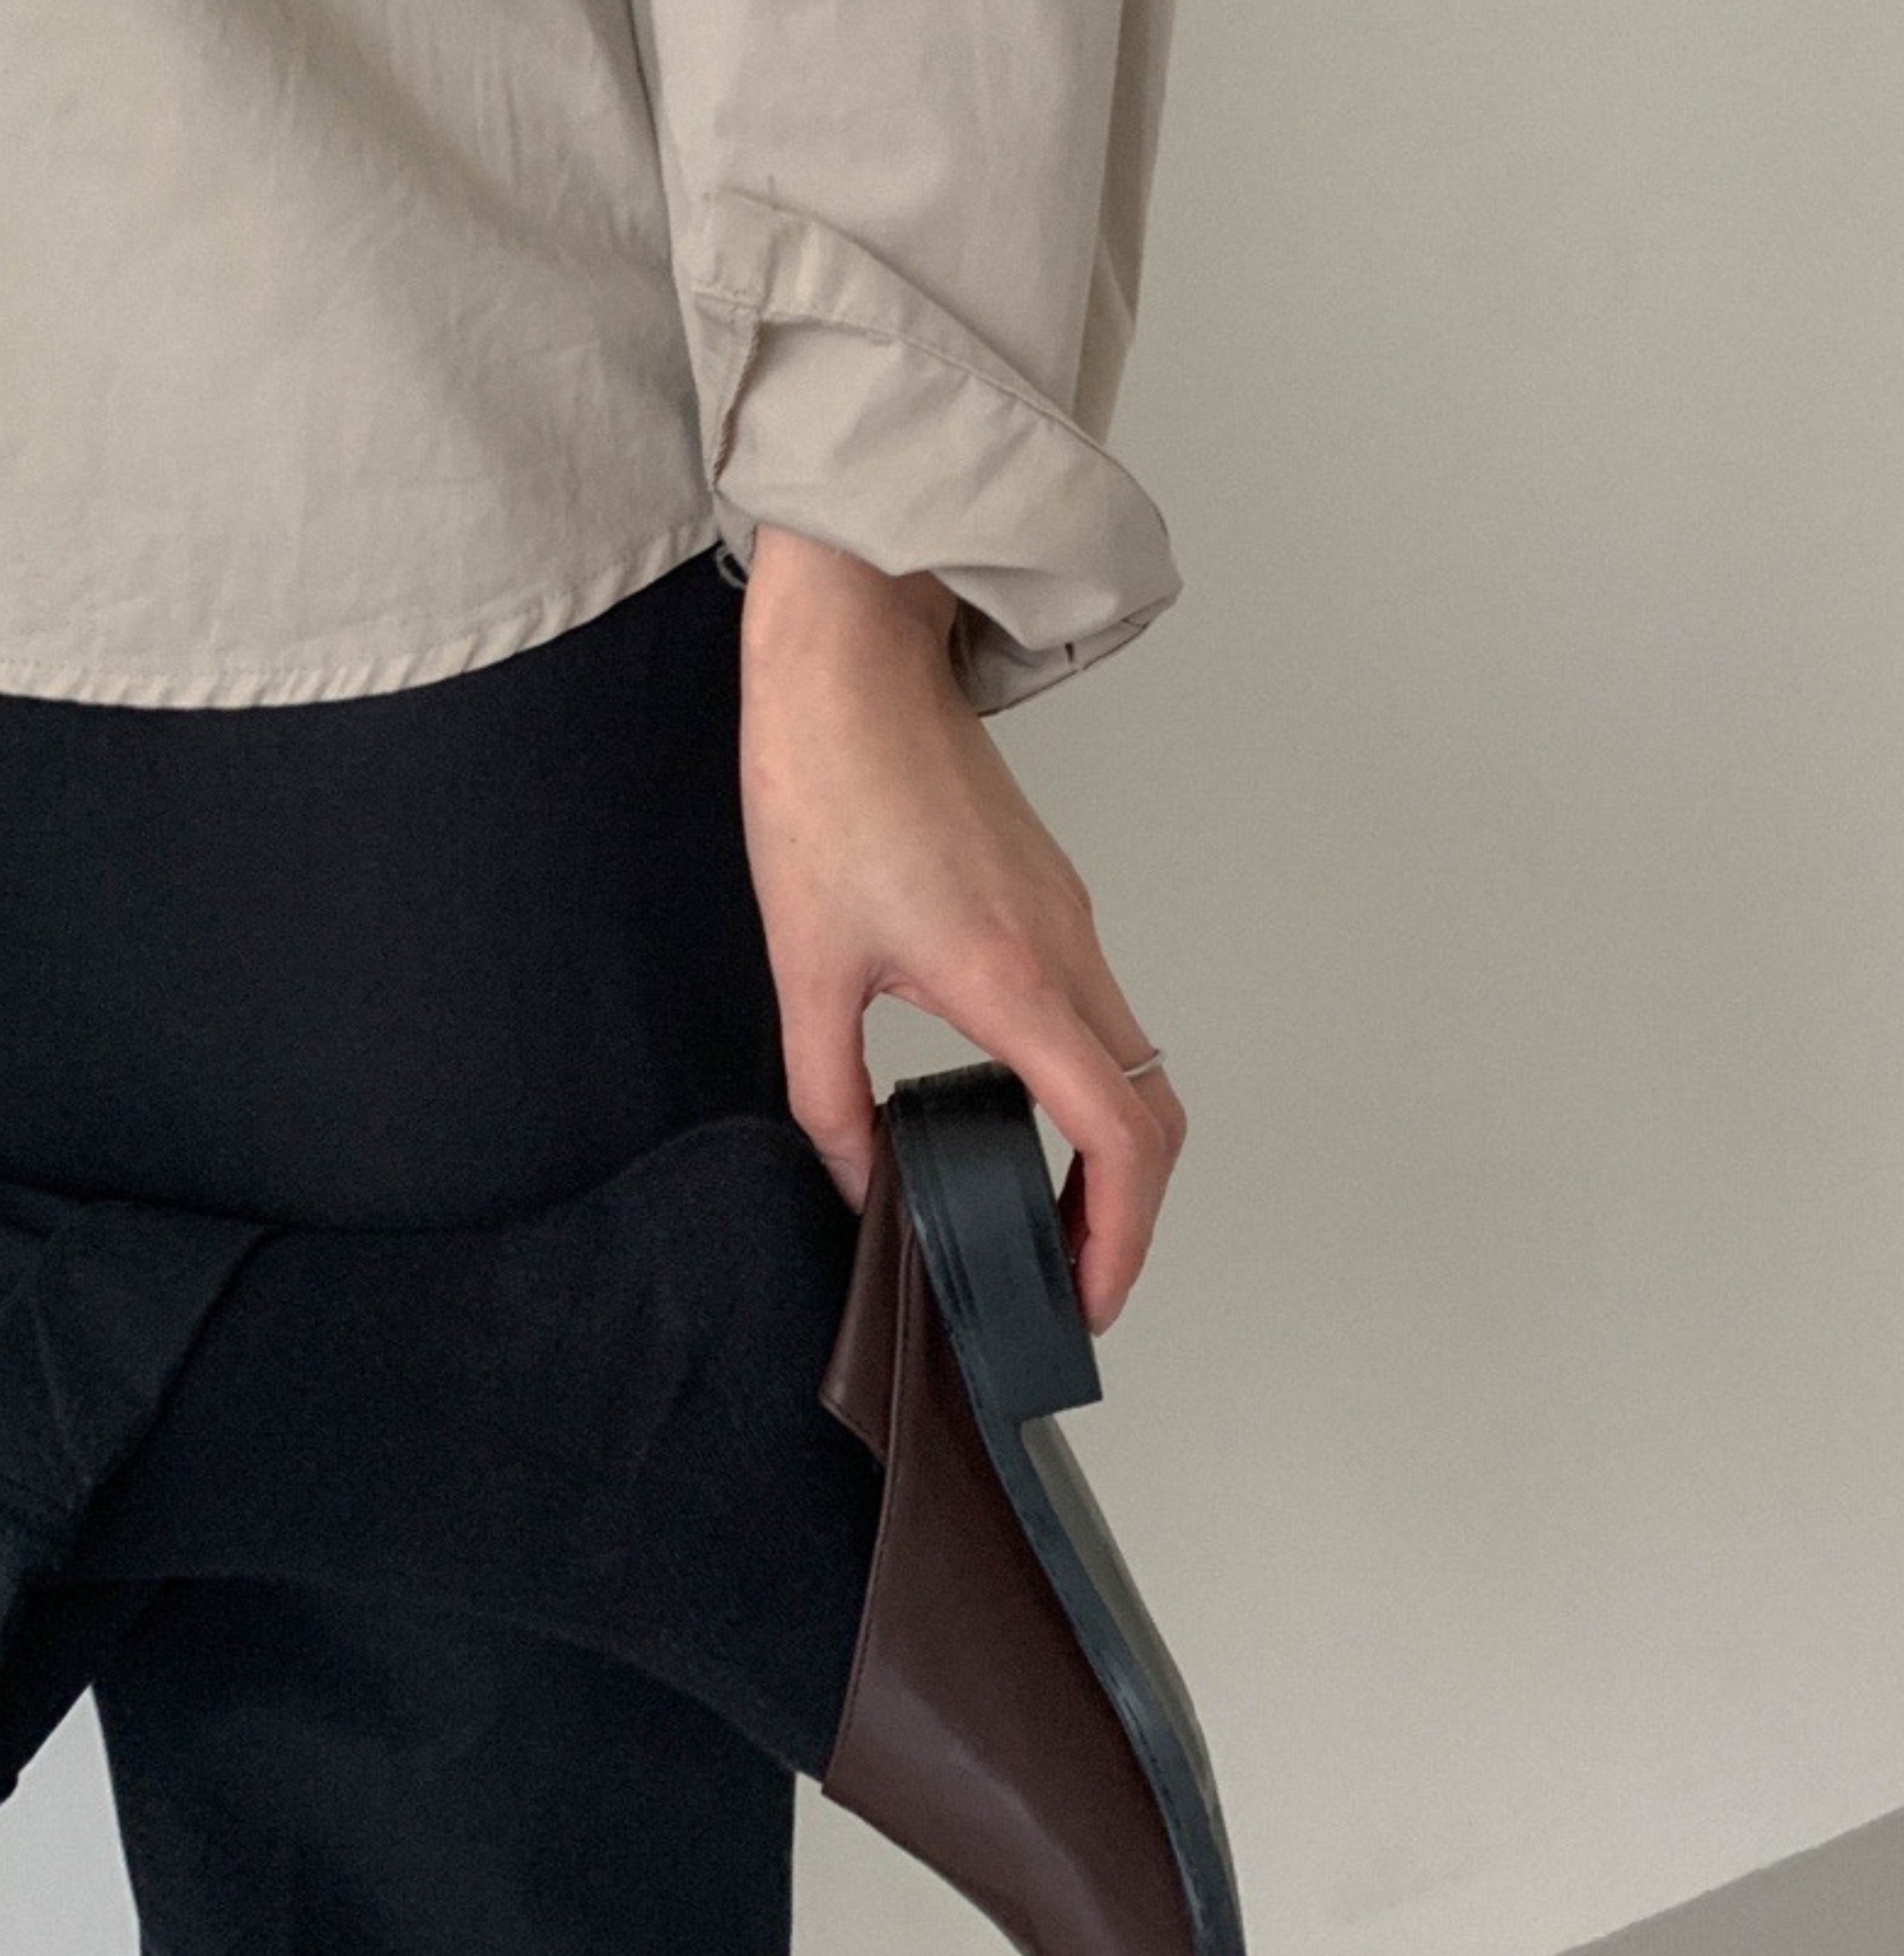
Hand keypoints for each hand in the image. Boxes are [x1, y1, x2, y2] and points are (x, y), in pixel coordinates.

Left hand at [736, 527, 1184, 1334]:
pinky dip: (1083, 1087)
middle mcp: (1066, 950)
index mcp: (1013, 977)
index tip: (1086, 1295)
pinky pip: (1097, 1014)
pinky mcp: (1050, 895)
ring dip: (1110, 1153)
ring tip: (1044, 1215)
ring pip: (1132, 1062)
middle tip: (1072, 1277)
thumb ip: (828, 1095)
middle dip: (1129, 1215)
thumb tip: (857, 1180)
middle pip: (1152, 1113)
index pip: (1120, 1135)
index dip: (1121, 1236)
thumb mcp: (804, 966)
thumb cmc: (824, 787)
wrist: (850, 660)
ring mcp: (1069, 918)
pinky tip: (1014, 1114)